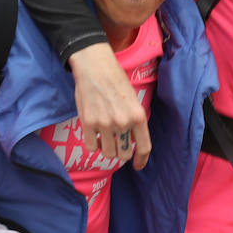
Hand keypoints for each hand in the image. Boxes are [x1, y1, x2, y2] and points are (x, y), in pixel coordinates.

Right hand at [68, 43, 150, 168]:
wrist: (94, 67)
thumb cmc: (115, 80)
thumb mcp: (133, 100)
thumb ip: (134, 120)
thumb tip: (132, 141)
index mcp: (138, 116)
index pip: (144, 147)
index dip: (141, 160)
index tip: (138, 165)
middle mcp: (123, 122)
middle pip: (123, 155)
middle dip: (121, 152)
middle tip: (117, 144)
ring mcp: (104, 124)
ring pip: (107, 153)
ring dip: (106, 149)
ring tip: (105, 138)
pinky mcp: (88, 123)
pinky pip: (91, 147)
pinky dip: (93, 145)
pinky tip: (94, 136)